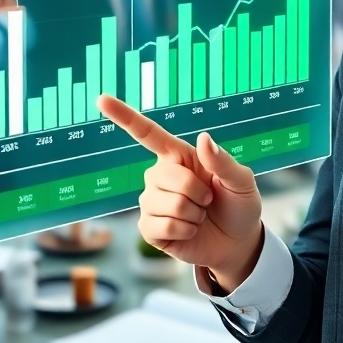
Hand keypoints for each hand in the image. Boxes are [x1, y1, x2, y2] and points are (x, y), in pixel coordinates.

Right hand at [98, 95, 263, 291]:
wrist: (237, 243)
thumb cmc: (238, 205)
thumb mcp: (241, 181)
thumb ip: (223, 161)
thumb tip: (204, 138)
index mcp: (178, 156)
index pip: (147, 133)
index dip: (124, 116)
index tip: (101, 99)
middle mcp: (159, 175)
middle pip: (168, 176)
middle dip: (197, 192)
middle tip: (208, 200)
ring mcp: (151, 202)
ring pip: (169, 204)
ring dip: (193, 214)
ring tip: (199, 216)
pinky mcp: (149, 228)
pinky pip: (162, 226)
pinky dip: (185, 231)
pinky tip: (190, 231)